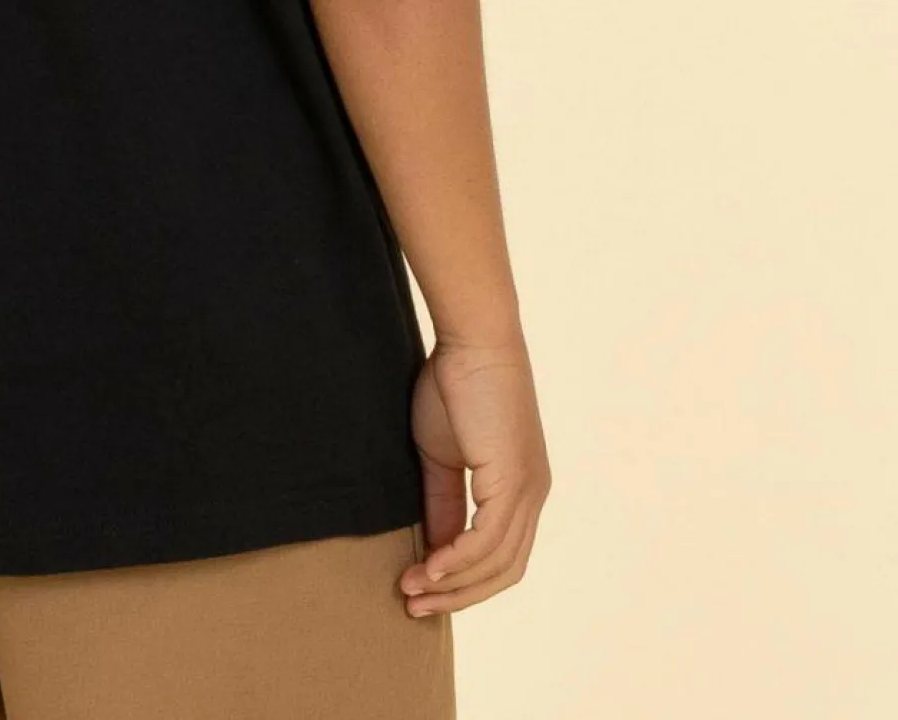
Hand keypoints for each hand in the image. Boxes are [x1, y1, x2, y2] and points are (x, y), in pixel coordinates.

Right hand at [398, 333, 550, 617]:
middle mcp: (533, 496)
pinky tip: (428, 566)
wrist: (472, 340)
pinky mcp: (514, 480)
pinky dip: (457, 559)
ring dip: (453, 583)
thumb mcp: (442, 455)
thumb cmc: (453, 385)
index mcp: (520, 489)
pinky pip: (487, 539)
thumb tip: (434, 550)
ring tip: (410, 588)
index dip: (462, 580)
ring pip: (497, 563)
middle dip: (458, 594)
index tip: (420, 588)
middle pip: (504, 572)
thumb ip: (442, 502)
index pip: (500, 556)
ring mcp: (529, 490)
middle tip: (414, 604)